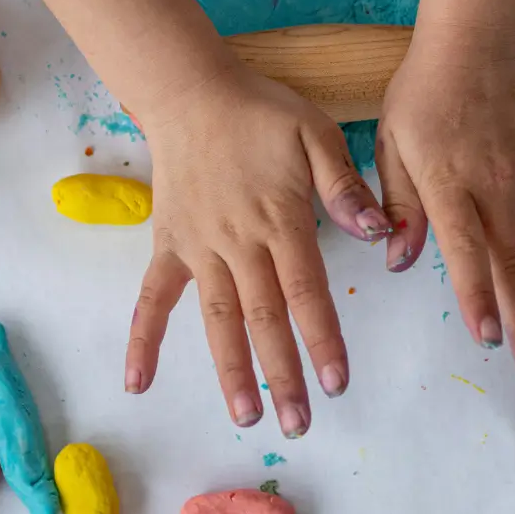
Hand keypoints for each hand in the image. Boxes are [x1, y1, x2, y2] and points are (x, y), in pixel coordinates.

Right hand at [124, 60, 390, 436]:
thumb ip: (343, 185)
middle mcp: (238, 242)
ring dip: (231, 370)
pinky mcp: (168, 244)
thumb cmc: (260, 112)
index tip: (336, 380)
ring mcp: (198, 247)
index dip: (322, 337)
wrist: (190, 91)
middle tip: (300, 422)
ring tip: (246, 416)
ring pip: (217, 318)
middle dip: (283, 372)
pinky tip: (138, 382)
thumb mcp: (315, 132)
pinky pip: (153, 297)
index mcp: (279, 218)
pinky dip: (143, 339)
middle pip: (263, 317)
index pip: (305, 289)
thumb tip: (376, 231)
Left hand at [377, 29, 514, 386]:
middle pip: (514, 266)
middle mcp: (496, 186)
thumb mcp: (391, 142)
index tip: (491, 342)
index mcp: (448, 185)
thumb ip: (399, 205)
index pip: (468, 253)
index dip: (479, 299)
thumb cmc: (425, 91)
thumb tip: (399, 262)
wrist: (478, 36)